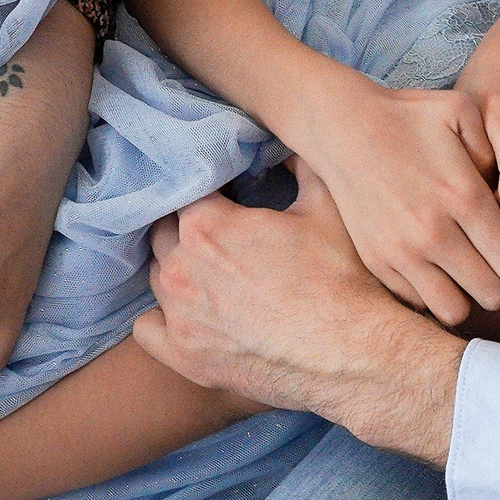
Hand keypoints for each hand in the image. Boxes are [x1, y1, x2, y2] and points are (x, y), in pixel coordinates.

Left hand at [135, 167, 463, 462]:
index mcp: (206, 225)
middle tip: (222, 234)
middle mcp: (181, 268)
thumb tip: (288, 142)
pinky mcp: (185, 358)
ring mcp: (178, 316)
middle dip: (187, 227)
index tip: (227, 195)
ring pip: (157, 277)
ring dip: (177, 269)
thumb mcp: (325, 205)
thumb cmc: (341, 278)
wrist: (354, 355)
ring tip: (211, 273)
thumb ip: (299, 163)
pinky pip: (145, 330)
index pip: (184, 190)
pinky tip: (189, 313)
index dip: (207, 189)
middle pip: (163, 232)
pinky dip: (161, 318)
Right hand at [277, 67, 499, 324]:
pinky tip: (432, 261)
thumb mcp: (462, 112)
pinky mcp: (377, 262)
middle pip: (493, 294)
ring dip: (466, 293)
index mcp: (462, 197)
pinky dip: (432, 291)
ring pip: (456, 310)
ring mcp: (401, 253)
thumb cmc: (408, 117)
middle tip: (489, 252)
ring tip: (462, 265)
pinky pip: (419, 302)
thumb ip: (498, 147)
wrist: (344, 127)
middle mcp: (432, 233)